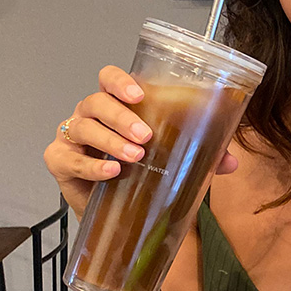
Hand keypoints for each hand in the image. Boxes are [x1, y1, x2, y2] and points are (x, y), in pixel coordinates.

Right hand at [43, 65, 238, 217]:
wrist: (115, 211)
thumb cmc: (139, 174)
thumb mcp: (172, 161)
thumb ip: (201, 156)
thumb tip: (231, 160)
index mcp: (115, 106)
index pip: (108, 78)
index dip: (119, 81)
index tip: (139, 94)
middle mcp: (89, 115)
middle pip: (95, 102)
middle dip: (121, 116)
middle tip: (146, 136)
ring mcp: (71, 137)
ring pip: (83, 126)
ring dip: (110, 141)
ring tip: (135, 157)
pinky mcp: (60, 162)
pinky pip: (68, 158)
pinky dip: (91, 165)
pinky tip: (111, 172)